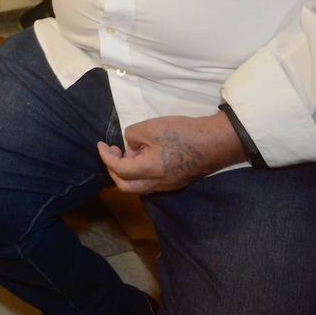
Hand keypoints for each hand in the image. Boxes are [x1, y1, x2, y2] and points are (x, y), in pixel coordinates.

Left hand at [97, 113, 245, 194]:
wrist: (215, 142)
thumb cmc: (182, 133)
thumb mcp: (151, 127)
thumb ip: (132, 136)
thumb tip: (130, 145)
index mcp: (149, 170)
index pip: (118, 169)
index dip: (105, 156)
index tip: (100, 144)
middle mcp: (157, 183)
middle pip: (125, 186)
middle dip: (113, 170)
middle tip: (111, 151)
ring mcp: (167, 185)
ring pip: (138, 186)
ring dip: (127, 171)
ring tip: (129, 150)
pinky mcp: (175, 182)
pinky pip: (150, 183)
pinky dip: (140, 172)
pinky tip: (143, 154)